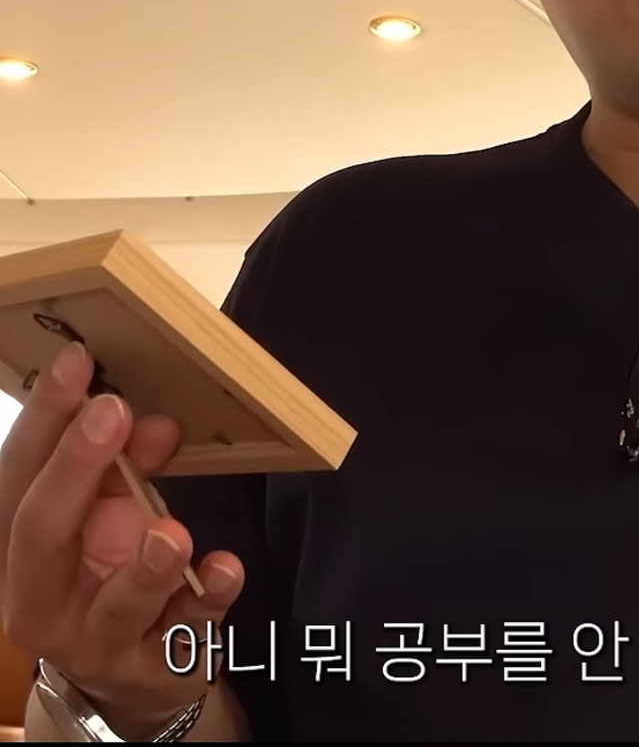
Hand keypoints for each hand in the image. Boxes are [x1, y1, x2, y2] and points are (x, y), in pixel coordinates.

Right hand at [0, 340, 244, 735]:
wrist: (129, 671)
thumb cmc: (106, 568)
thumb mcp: (108, 510)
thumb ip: (125, 464)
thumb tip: (156, 422)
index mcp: (18, 547)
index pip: (18, 475)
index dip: (46, 417)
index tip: (77, 360)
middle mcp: (41, 599)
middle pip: (42, 535)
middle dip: (75, 469)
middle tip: (112, 412)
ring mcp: (95, 642)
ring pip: (114, 605)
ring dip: (144, 565)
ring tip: (171, 531)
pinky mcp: (153, 669)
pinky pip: (184, 634)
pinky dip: (209, 599)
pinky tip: (226, 568)